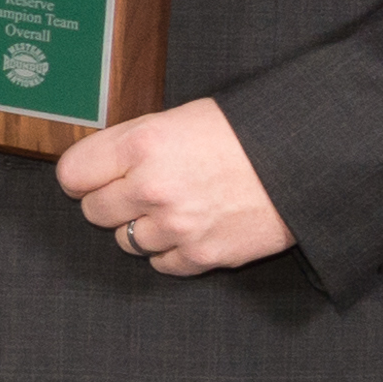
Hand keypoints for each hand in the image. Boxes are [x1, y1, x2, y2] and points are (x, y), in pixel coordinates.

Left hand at [56, 97, 288, 274]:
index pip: (73, 174)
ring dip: (143, 227)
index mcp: (143, 144)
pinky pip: (161, 263)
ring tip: (175, 206)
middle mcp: (152, 187)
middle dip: (112, 201)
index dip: (82, 175)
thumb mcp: (183, 118)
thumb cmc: (250, 132)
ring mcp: (176, 226)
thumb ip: (136, 142)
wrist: (310, 160)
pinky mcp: (202, 255)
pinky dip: (172, 250)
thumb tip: (99, 166)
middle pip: (94, 211)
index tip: (92, 176)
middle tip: (140, 189)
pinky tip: (194, 227)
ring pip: (126, 241)